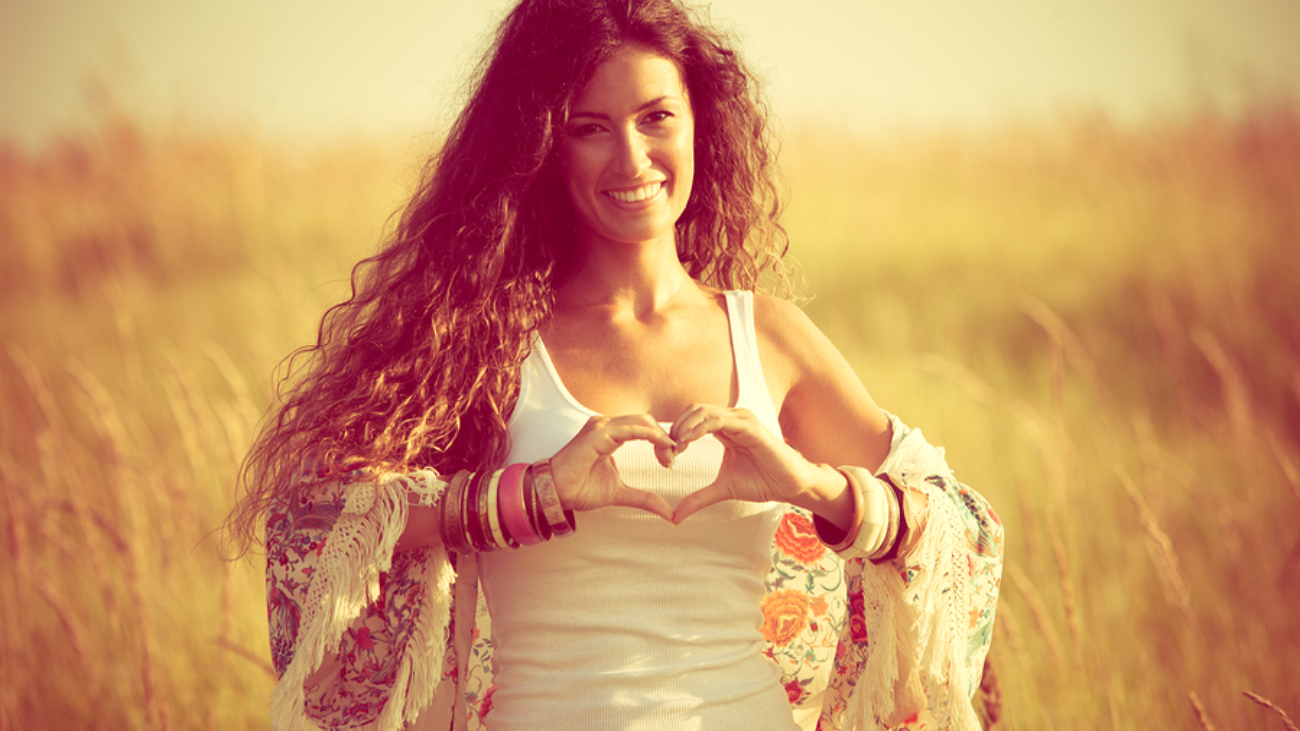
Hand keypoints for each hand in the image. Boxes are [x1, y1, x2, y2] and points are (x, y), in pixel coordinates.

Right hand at [549, 414, 676, 520]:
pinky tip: (661, 444)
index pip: (644, 427)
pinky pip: (630, 429)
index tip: (670, 461)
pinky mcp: (598, 433)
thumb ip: (644, 498)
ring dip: (660, 437)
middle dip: (664, 438)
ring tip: (669, 455)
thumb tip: (669, 514)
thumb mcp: (621, 493)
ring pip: (641, 422)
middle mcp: (606, 425)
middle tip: (672, 460)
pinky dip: (649, 435)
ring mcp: (601, 427)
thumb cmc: (580, 489)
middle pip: (646, 422)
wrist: (556, 493)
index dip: (661, 441)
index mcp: (611, 434)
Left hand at [669, 404, 849, 525]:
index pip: (692, 418)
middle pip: (694, 409)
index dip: (676, 433)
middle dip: (676, 427)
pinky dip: (700, 427)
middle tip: (668, 451)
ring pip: (704, 411)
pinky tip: (688, 441)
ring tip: (675, 446)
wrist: (789, 485)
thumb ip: (698, 498)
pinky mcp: (750, 426)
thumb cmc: (762, 481)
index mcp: (725, 428)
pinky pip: (719, 420)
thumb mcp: (722, 489)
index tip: (667, 456)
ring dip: (684, 426)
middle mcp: (732, 419)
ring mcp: (741, 420)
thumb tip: (675, 517)